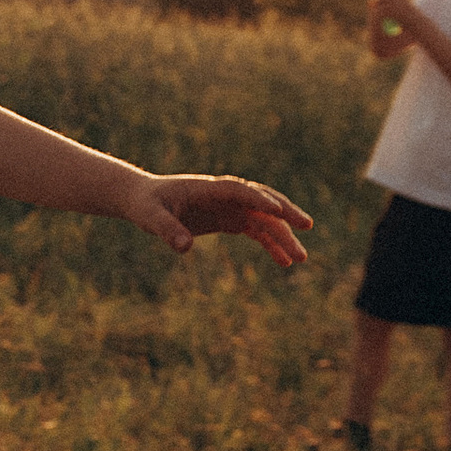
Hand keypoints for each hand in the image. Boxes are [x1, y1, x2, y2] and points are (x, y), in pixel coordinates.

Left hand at [123, 174, 311, 268]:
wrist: (144, 200)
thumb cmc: (146, 204)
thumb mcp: (150, 217)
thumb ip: (166, 230)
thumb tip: (184, 247)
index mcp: (207, 188)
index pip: (238, 190)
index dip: (257, 198)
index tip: (277, 210)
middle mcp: (225, 195)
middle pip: (261, 200)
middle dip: (284, 212)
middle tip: (306, 226)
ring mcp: (230, 207)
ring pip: (264, 219)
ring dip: (283, 236)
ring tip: (301, 258)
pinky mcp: (230, 219)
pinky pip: (256, 231)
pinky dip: (271, 245)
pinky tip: (284, 262)